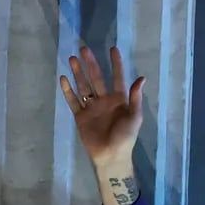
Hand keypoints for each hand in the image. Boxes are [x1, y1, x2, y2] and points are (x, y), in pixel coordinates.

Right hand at [58, 45, 145, 166]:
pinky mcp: (80, 116)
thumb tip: (141, 78)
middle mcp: (104, 100)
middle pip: (97, 78)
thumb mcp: (134, 116)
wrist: (111, 155)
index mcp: (119, 100)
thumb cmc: (126, 137)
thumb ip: (135, 98)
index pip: (118, 78)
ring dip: (78, 73)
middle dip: (91, 64)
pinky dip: (68, 90)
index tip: (113, 49)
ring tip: (72, 59)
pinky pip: (73, 100)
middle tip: (84, 49)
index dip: (116, 64)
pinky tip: (63, 78)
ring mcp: (91, 107)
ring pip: (83, 86)